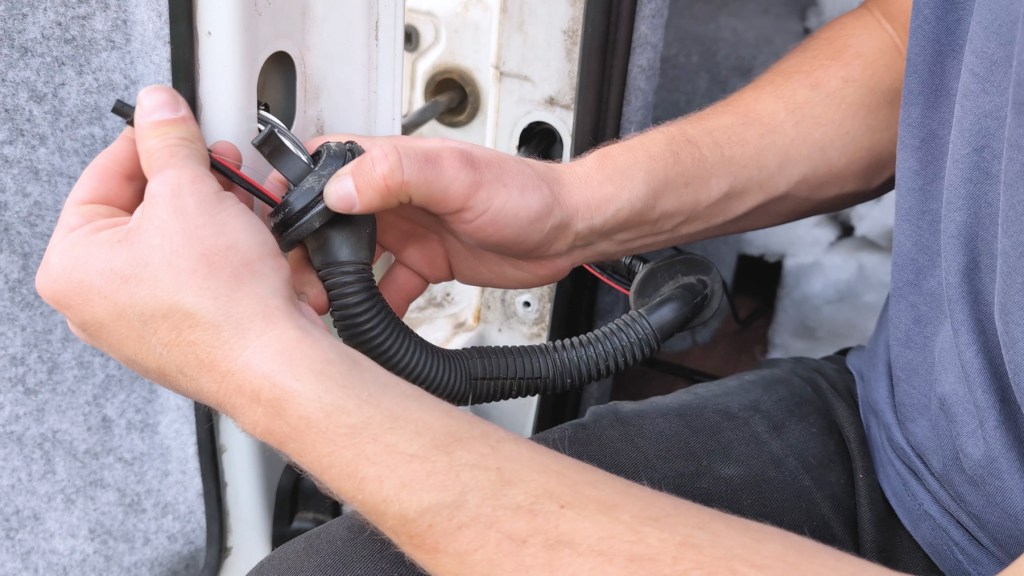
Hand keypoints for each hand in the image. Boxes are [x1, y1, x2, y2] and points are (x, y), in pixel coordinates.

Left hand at [36, 85, 322, 408]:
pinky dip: (229, 250)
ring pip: (178, 241)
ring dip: (218, 212)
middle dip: (193, 181)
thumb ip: (169, 140)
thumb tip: (157, 107)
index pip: (102, 176)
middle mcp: (98, 301)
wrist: (275, 364)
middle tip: (220, 163)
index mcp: (72, 267)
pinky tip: (256, 236)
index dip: (149, 142)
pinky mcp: (186, 332)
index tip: (176, 123)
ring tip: (248, 199)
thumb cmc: (222, 304)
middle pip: (143, 210)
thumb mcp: (190, 193)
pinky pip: (201, 274)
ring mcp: (142, 321)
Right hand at [289, 135, 584, 316]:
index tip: (272, 227)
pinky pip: (388, 287)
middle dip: (306, 252)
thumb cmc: (523, 193)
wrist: (568, 230)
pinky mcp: (427, 262)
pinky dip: (375, 306)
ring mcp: (408, 231)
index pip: (321, 168)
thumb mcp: (456, 177)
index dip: (290, 194)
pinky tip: (370, 322)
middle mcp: (393, 197)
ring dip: (334, 282)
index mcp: (391, 166)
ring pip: (352, 258)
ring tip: (323, 307)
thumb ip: (397, 176)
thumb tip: (340, 188)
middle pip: (328, 221)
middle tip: (298, 284)